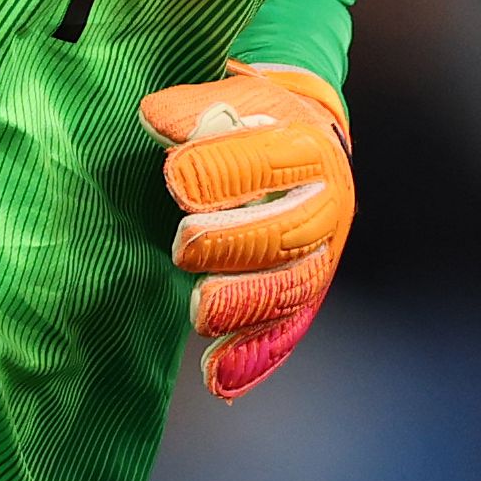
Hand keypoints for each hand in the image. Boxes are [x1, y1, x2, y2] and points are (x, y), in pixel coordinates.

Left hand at [139, 61, 352, 398]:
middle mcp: (325, 206)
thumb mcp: (230, 102)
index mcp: (307, 148)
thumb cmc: (253, 122)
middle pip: (286, 234)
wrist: (309, 143)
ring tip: (199, 314)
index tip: (176, 177)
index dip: (224, 170)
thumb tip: (155, 119)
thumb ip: (194, 111)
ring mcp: (320, 257)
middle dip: (234, 242)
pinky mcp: (305, 296)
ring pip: (291, 290)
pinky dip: (252, 359)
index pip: (270, 162)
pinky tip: (217, 379)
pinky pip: (286, 333)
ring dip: (245, 306)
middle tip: (184, 248)